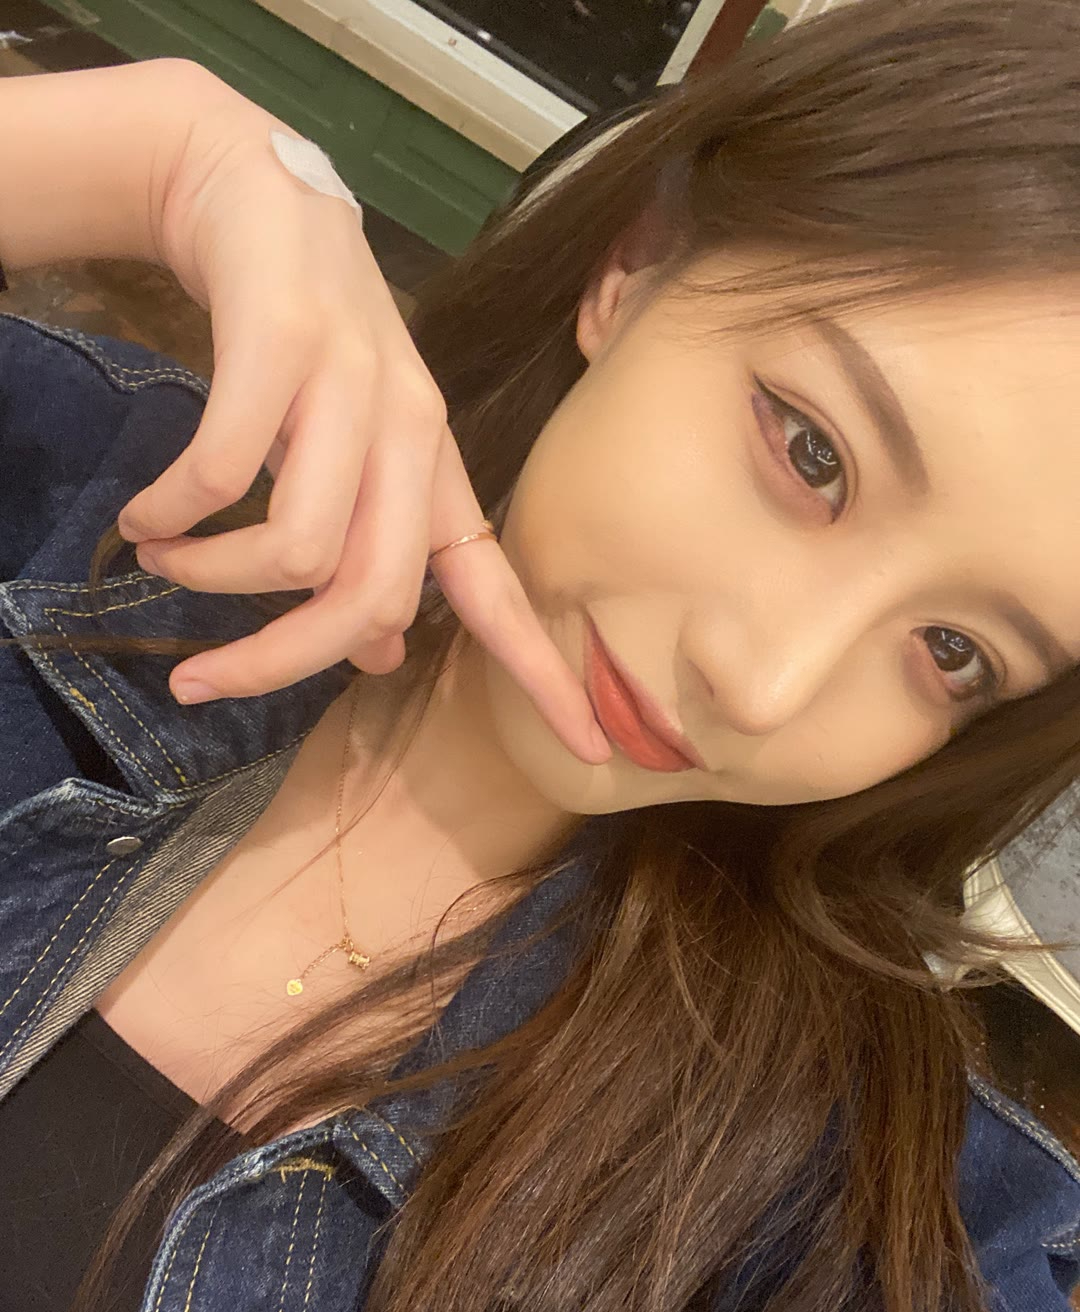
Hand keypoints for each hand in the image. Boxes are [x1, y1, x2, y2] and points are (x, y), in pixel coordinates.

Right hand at [118, 70, 609, 764]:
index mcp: (434, 477)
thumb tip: (380, 662)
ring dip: (211, 577)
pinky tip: (146, 513)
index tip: (597, 754)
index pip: (499, 591)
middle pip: (370, 601)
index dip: (545, 674)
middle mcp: (410, 438)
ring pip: (299, 551)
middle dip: (273, 663)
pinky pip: (225, 471)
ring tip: (163, 559)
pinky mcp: (283, 341)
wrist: (261, 203)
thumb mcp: (357, 460)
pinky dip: (173, 510)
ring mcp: (352, 386)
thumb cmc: (309, 351)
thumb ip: (374, 555)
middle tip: (199, 679)